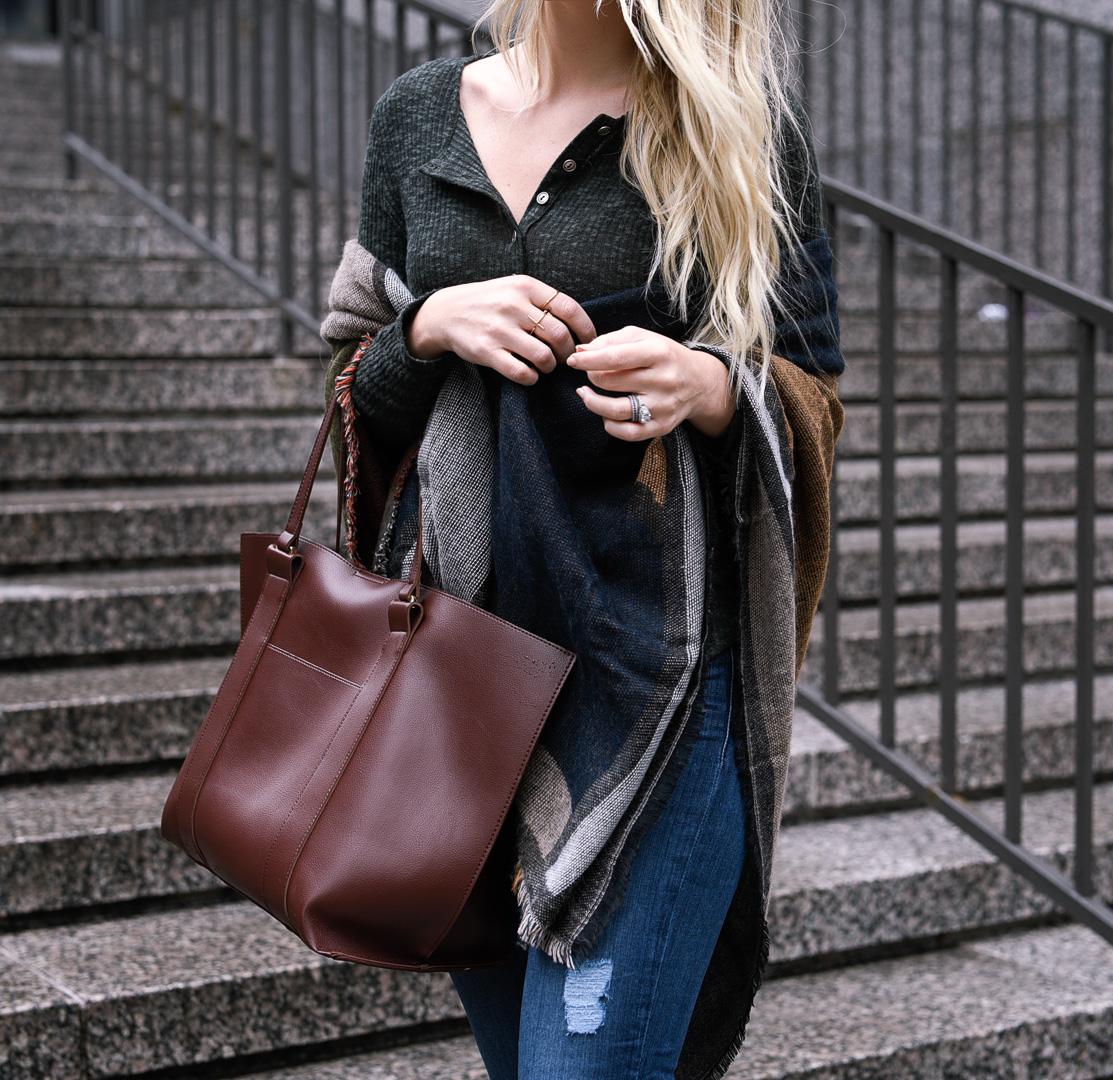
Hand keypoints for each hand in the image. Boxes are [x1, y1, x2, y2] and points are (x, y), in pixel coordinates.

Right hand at [405, 275, 596, 385]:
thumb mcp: (515, 288)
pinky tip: (529, 374)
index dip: (586, 329)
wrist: (446, 312)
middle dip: (568, 353)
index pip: (569, 308)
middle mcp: (513, 305)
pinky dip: (532, 378)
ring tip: (545, 365)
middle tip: (563, 358)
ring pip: (544, 357)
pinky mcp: (486, 351)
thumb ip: (543, 301)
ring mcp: (499, 329)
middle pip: (560, 336)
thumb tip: (579, 326)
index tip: (588, 341)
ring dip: (550, 367)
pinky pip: (521, 372)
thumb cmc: (489, 302)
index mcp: (525, 286)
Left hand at [567, 326, 735, 439]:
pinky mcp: (662, 426)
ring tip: (585, 394)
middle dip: (592, 376)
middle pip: (612, 382)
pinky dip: (609, 425)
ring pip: (616, 410)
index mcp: (658, 353)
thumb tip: (581, 351)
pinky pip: (628, 432)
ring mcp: (663, 406)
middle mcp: (663, 380)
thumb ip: (611, 341)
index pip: (616, 357)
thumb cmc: (664, 356)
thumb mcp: (643, 338)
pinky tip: (604, 414)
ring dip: (592, 403)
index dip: (589, 360)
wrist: (699, 382)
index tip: (572, 360)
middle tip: (589, 373)